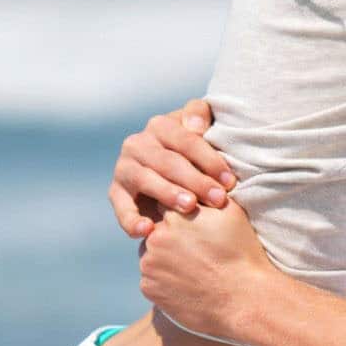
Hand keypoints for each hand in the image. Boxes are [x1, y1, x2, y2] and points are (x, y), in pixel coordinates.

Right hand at [108, 98, 236, 238]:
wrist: (169, 174)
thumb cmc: (194, 151)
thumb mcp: (199, 127)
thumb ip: (199, 114)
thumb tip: (196, 126)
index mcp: (160, 125)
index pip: (186, 141)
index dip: (209, 160)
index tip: (229, 181)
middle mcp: (137, 143)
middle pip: (168, 162)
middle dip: (195, 181)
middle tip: (218, 199)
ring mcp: (124, 168)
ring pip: (146, 180)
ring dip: (168, 194)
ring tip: (189, 207)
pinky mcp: (115, 192)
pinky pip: (122, 208)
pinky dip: (131, 220)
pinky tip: (146, 231)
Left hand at [138, 199, 271, 340]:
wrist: (243, 299)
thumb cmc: (241, 254)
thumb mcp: (230, 214)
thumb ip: (206, 195)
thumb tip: (196, 186)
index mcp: (174, 215)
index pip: (166, 204)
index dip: (179, 214)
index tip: (190, 225)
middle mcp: (155, 237)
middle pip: (155, 231)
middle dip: (169, 238)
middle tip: (194, 251)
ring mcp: (149, 264)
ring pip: (151, 256)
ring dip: (164, 259)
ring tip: (191, 269)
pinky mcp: (148, 289)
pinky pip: (151, 280)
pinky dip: (164, 282)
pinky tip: (186, 285)